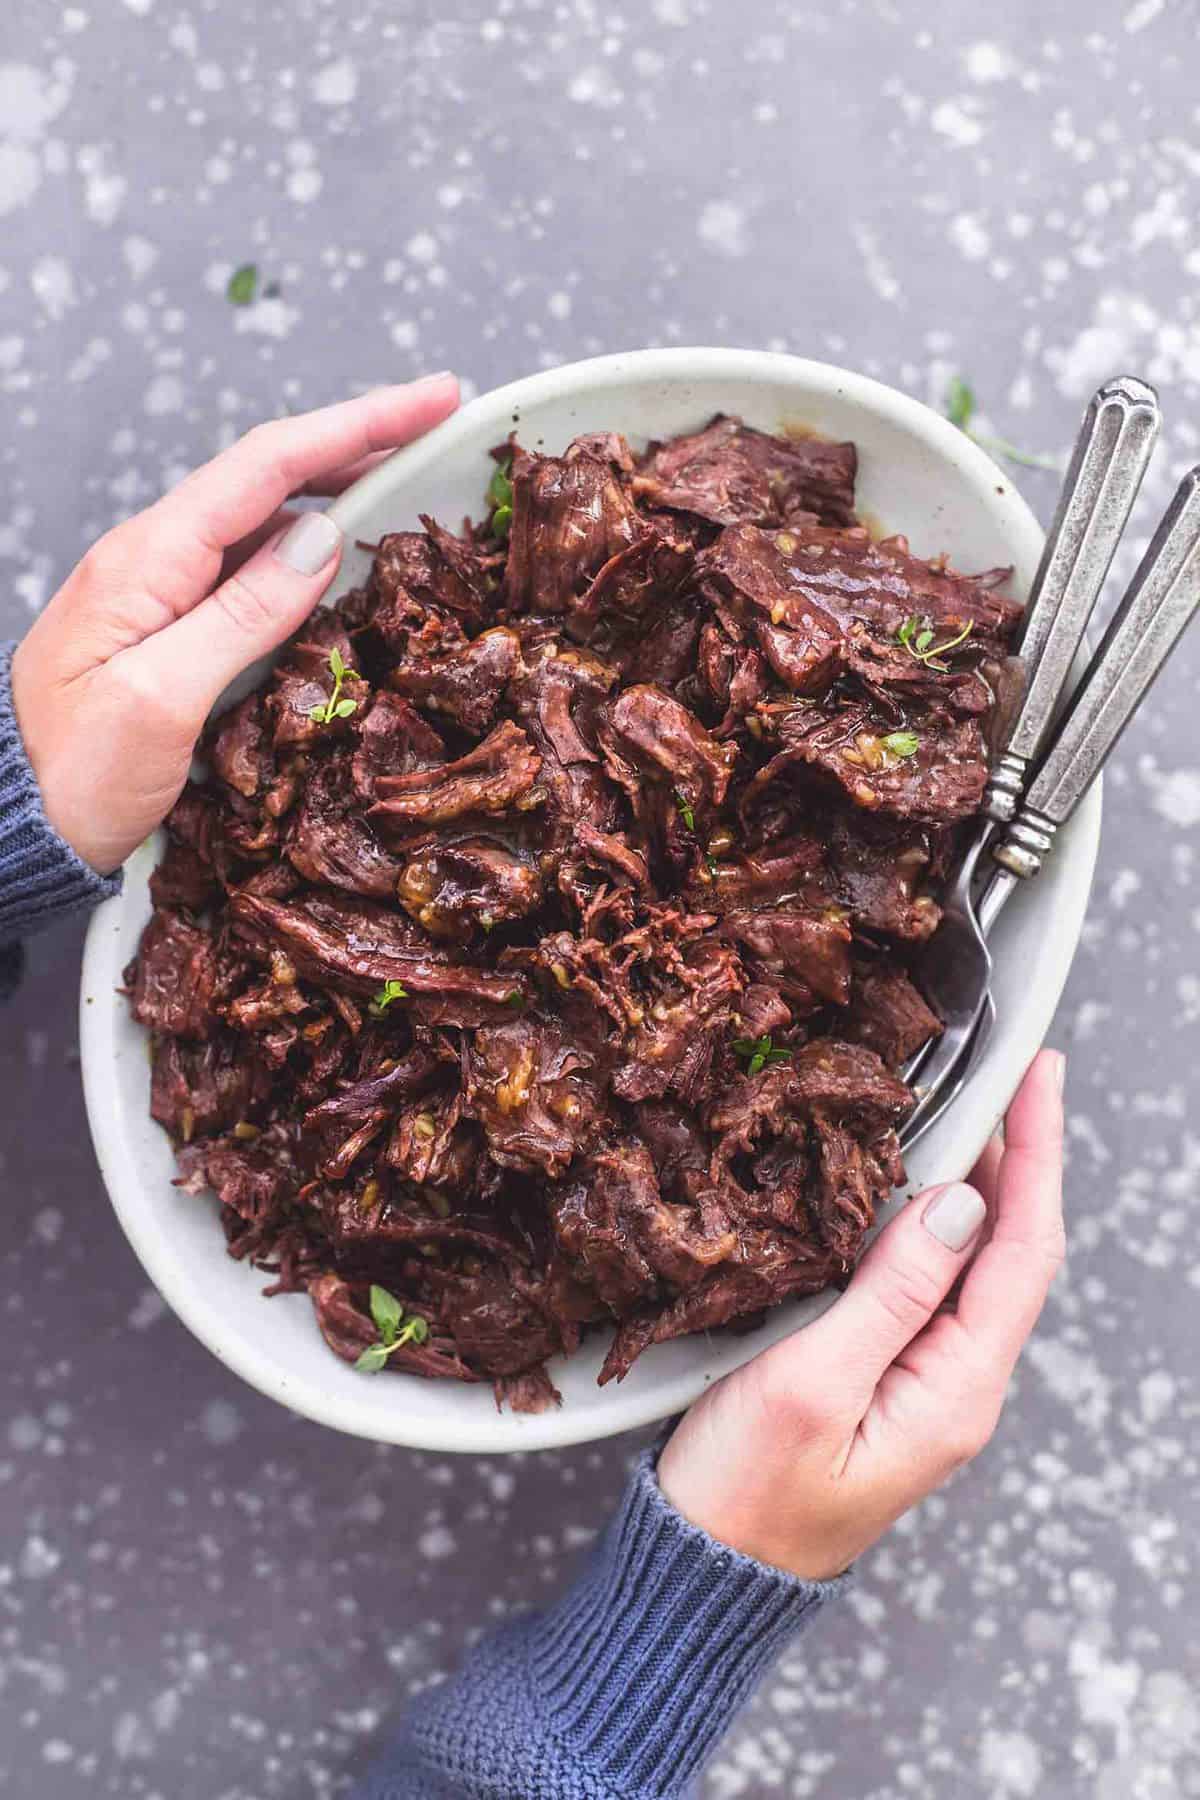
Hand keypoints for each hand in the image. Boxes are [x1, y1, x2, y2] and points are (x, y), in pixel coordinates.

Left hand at [11, 375, 458, 872]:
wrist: (12, 820)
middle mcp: (154, 556)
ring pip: (263, 514)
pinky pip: (250, 563)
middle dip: (357, 440)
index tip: (431, 400)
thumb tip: (321, 539)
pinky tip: (342, 550)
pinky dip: (308, 541)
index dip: (356, 426)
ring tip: (407, 474)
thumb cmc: (75, 773)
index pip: (267, 466)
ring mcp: (160, 588)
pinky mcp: (169, 624)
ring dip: (337, 484)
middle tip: (438, 422)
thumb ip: (242, 614)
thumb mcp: (162, 700)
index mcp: (149, 558)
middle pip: (269, 474)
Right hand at [658, 1050, 1065, 1579]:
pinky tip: (908, 1189)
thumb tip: (958, 1204)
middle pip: (1011, 1252)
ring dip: (979, 1185)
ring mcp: (924, 1384)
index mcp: (956, 1388)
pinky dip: (930, 1222)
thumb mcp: (814, 1381)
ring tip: (971, 1111)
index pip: (1022, 1250)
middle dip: (1019, 1158)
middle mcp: (957, 1384)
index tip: (1037, 1076)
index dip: (1037, 1155)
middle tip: (1008, 1074)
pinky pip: (928, 1285)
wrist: (704, 1570)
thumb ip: (891, 1292)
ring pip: (971, 1266)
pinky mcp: (885, 1378)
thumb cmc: (747, 1490)